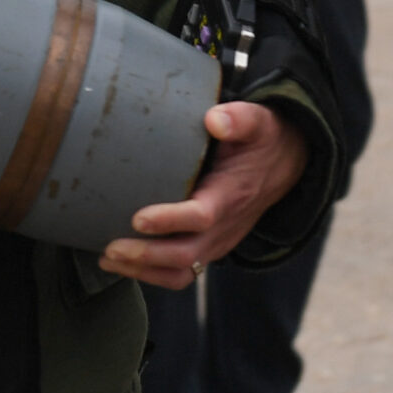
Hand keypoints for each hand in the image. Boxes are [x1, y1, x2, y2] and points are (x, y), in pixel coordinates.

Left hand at [100, 101, 308, 288]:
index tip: (138, 218)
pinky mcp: (208, 246)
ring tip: (107, 259)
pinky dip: (150, 273)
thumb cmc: (261, 140)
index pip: (201, 217)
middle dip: (146, 255)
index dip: (169, 220)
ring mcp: (217, 241)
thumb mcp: (257, 122)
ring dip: (144, 271)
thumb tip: (214, 120)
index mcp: (231, 196)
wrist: (285, 165)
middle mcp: (225, 227)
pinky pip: (181, 271)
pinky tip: (119, 262)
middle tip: (110, 248)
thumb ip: (239, 119)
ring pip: (181, 272)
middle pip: (186, 255)